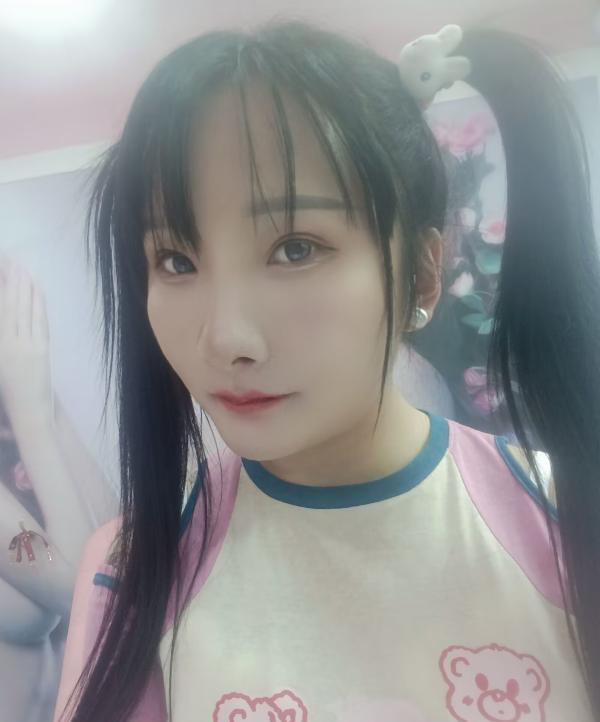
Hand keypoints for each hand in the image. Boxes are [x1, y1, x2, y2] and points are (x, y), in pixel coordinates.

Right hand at [0, 260, 52, 424]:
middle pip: (9, 305)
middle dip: (11, 281)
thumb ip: (2, 338)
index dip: (1, 288)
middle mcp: (9, 343)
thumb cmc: (6, 390)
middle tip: (12, 260)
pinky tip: (36, 289)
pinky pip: (40, 320)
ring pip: (25, 310)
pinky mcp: (42, 350)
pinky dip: (38, 302)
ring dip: (25, 287)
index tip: (2, 270)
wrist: (28, 410)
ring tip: (23, 268)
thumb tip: (6, 313)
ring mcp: (28, 346)